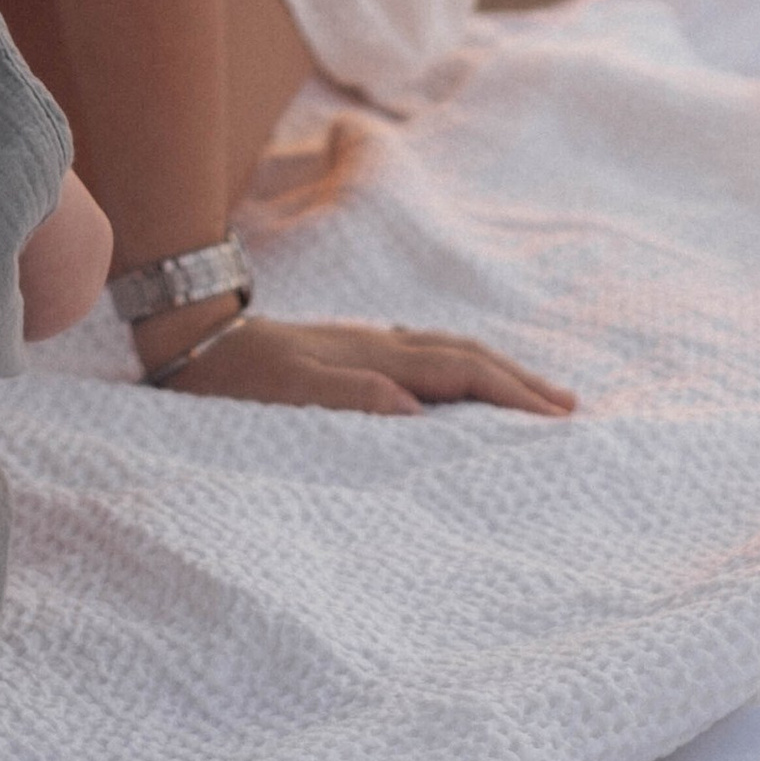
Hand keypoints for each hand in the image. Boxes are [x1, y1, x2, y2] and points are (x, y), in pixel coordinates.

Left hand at [146, 314, 574, 415]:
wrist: (190, 341)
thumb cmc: (236, 382)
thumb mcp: (287, 397)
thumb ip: (349, 398)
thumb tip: (413, 407)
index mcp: (374, 357)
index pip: (460, 369)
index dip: (510, 393)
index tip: (557, 419)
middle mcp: (378, 343)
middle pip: (464, 353)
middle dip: (518, 378)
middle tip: (568, 407)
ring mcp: (365, 343)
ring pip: (446, 349)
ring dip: (495, 369)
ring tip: (531, 392)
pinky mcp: (350, 351)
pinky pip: (424, 354)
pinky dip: (460, 366)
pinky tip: (460, 381)